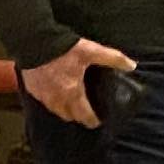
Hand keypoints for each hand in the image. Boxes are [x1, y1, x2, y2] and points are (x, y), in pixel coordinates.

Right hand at [18, 37, 135, 127]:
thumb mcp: (92, 51)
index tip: (96, 123)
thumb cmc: (63, 49)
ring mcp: (42, 95)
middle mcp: (57, 99)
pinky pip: (43, 101)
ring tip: (69, 106)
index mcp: (73, 93)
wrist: (36, 41)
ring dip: (63, 111)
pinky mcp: (31, 89)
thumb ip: (113, 59)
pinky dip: (50, 101)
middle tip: (84, 114)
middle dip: (77, 117)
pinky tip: (52, 94)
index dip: (91, 120)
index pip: (83, 114)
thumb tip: (132, 65)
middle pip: (68, 116)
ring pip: (55, 111)